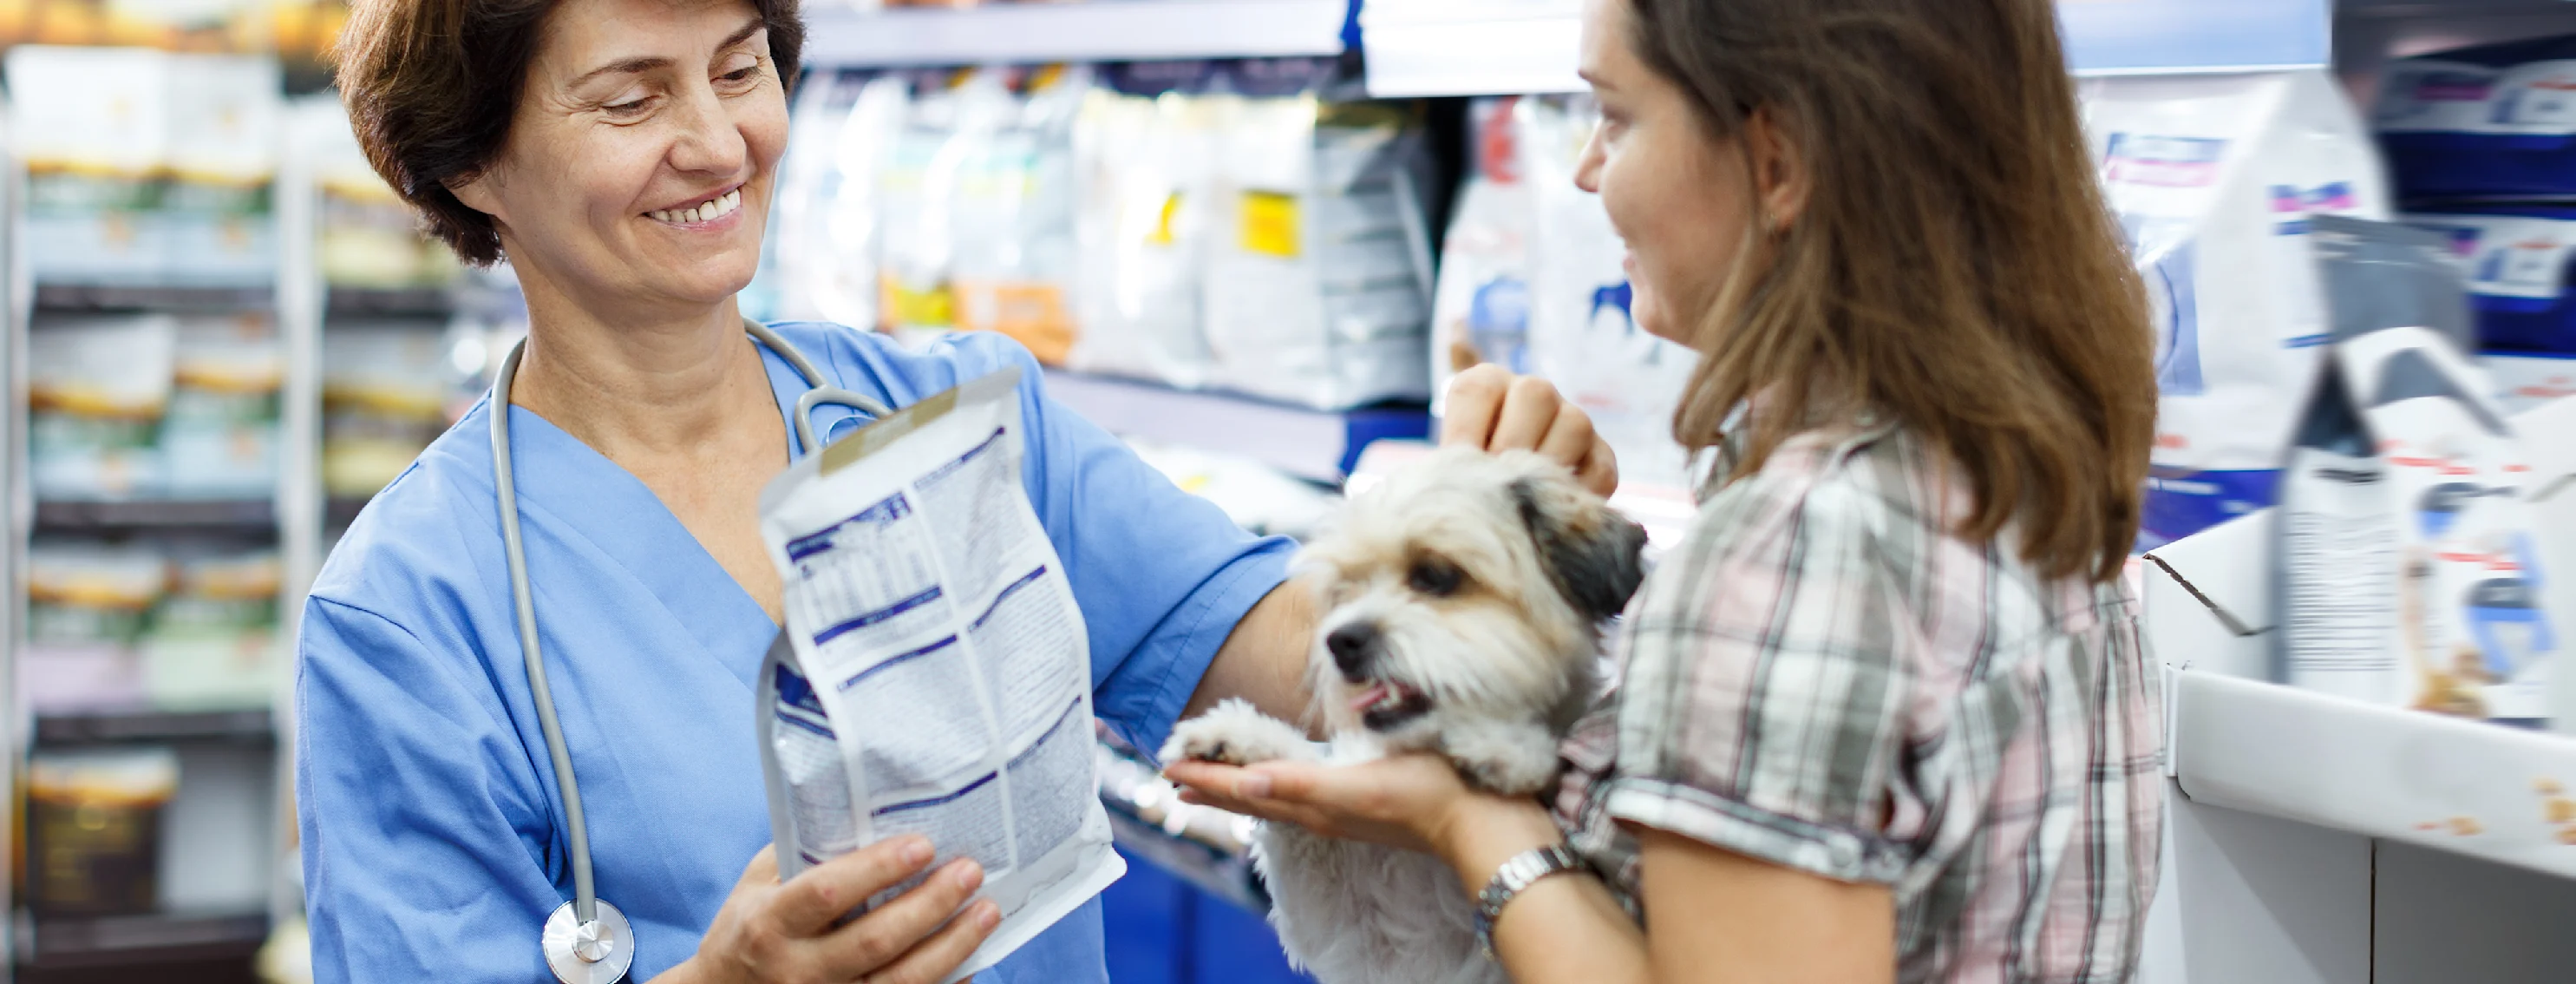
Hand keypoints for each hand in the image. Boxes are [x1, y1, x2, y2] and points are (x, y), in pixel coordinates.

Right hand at [672, 838, 998, 983]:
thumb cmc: (751, 928)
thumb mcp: (761, 885)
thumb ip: (806, 853)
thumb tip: (873, 810)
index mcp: (771, 923)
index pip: (829, 893)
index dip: (878, 869)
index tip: (924, 845)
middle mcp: (797, 969)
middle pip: (875, 940)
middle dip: (931, 904)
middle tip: (971, 871)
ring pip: (900, 983)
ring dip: (952, 946)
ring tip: (987, 911)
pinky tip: (973, 958)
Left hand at [1164, 753, 1542, 861]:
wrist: (1478, 821)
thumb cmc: (1426, 791)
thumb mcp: (1360, 785)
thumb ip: (1302, 782)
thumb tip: (1247, 782)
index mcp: (1314, 803)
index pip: (1245, 791)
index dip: (1207, 779)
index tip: (1169, 767)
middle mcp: (1319, 812)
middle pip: (1252, 801)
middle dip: (1212, 788)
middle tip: (1175, 780)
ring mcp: (1339, 813)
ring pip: (1274, 803)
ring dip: (1238, 793)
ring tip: (1212, 787)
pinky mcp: (1360, 810)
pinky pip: (1299, 802)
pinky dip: (1273, 793)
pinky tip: (1281, 789)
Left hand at [1442, 365, 1618, 496]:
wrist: (1503, 507)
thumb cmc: (1466, 483)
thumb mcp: (1448, 466)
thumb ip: (1450, 464)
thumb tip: (1453, 462)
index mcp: (1488, 383)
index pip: (1479, 388)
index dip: (1466, 429)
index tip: (1458, 466)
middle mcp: (1534, 393)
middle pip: (1536, 394)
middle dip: (1512, 446)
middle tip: (1496, 485)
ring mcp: (1573, 421)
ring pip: (1574, 425)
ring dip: (1547, 467)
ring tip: (1524, 500)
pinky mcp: (1600, 458)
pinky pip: (1599, 469)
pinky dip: (1577, 493)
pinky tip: (1552, 514)